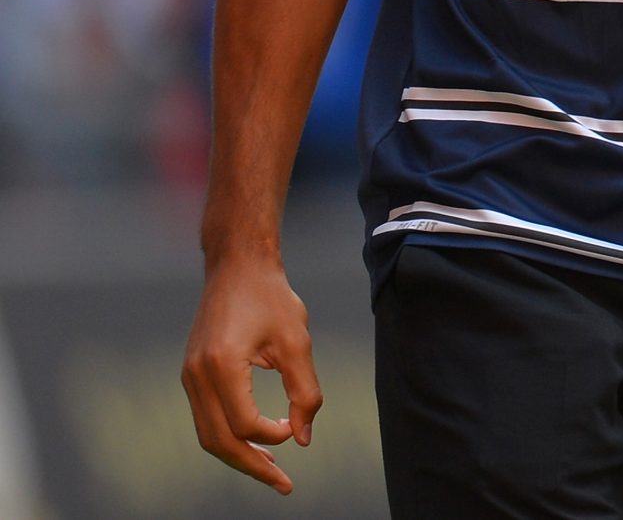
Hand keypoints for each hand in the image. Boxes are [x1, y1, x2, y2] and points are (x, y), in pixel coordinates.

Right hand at [180, 254, 320, 493]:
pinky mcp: (191, 375)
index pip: (244, 424)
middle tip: (283, 484)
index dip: (274, 435)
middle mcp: (197, 376)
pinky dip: (228, 436)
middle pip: (219, 441)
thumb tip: (304, 438)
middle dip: (252, 466)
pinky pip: (206, 418)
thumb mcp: (297, 342)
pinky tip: (255, 440)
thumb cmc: (272, 298)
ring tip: (270, 469)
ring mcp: (189, 377)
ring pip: (208, 435)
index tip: (297, 427)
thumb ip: (304, 392)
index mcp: (222, 365)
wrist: (238, 267)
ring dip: (238, 456)